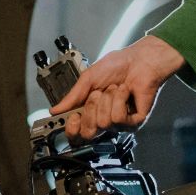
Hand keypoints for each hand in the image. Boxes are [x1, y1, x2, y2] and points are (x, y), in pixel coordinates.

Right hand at [51, 35, 185, 140]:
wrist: (140, 60)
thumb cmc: (118, 66)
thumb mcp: (87, 80)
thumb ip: (72, 97)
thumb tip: (55, 110)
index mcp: (90, 111)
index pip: (76, 134)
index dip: (72, 128)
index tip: (73, 115)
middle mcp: (103, 120)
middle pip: (88, 133)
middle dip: (90, 109)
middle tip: (97, 94)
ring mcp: (119, 124)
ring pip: (104, 123)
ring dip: (107, 100)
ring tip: (115, 89)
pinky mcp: (134, 122)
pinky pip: (118, 118)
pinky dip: (119, 100)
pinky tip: (125, 92)